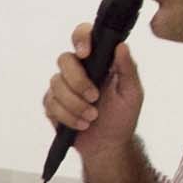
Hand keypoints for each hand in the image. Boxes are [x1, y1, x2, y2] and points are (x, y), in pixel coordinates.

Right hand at [45, 23, 143, 161]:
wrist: (107, 146)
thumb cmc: (122, 118)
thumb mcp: (132, 93)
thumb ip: (128, 68)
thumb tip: (121, 45)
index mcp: (97, 62)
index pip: (83, 36)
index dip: (80, 38)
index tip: (85, 53)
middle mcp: (77, 70)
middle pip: (64, 60)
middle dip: (78, 81)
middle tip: (94, 98)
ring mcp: (62, 87)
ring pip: (56, 84)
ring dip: (75, 104)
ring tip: (91, 117)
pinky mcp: (52, 104)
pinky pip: (51, 104)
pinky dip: (67, 116)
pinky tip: (80, 124)